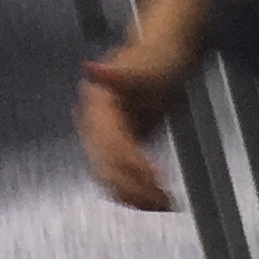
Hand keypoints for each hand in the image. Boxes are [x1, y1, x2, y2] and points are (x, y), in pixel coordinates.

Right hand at [78, 44, 181, 209]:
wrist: (166, 55)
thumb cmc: (160, 58)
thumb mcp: (146, 67)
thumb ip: (121, 74)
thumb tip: (92, 69)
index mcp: (97, 103)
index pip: (110, 143)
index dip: (132, 164)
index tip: (158, 177)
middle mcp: (94, 122)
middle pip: (107, 166)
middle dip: (135, 186)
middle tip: (164, 199)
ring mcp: (103, 138)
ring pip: (111, 179)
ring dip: (136, 196)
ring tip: (165, 203)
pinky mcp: (117, 150)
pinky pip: (120, 180)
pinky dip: (137, 194)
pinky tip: (157, 201)